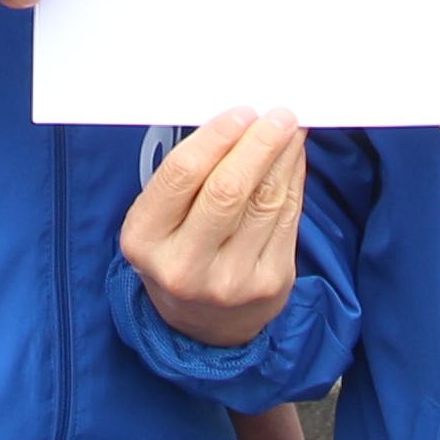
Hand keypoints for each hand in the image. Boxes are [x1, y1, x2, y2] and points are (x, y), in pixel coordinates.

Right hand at [122, 107, 308, 350]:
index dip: (216, 137)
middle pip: (228, 189)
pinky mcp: (269, 284)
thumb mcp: (159, 222)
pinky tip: (292, 158)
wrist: (204, 327)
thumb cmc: (178, 253)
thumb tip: (238, 120)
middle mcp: (185, 267)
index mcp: (145, 242)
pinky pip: (288, 218)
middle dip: (257, 143)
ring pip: (265, 200)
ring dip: (283, 155)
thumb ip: (189, 177)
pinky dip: (293, 180)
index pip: (181, 175)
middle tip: (276, 114)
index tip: (240, 112)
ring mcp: (231, 281)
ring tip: (289, 127)